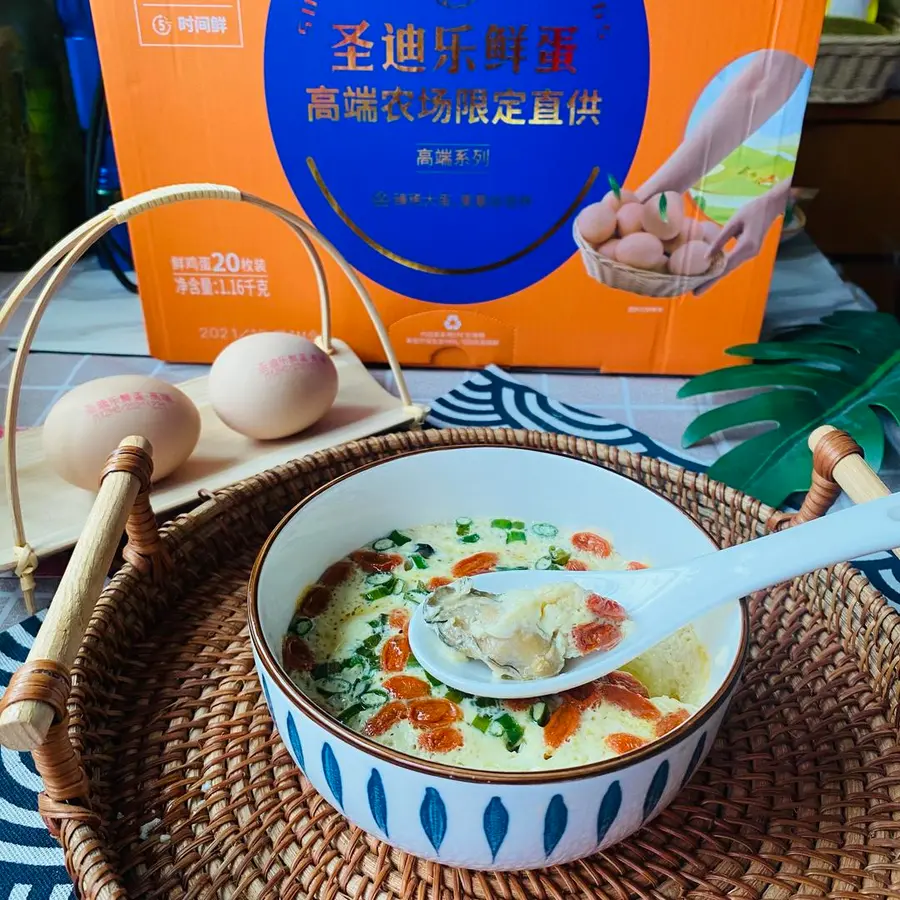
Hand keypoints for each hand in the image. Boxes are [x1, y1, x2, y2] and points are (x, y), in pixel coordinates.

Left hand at [693, 180, 791, 295]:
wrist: (771, 206)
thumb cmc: (751, 210)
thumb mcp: (733, 223)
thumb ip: (720, 240)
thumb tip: (706, 257)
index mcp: (746, 246)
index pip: (724, 266)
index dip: (710, 278)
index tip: (698, 289)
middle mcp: (749, 254)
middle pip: (727, 270)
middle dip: (711, 281)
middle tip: (695, 292)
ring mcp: (751, 253)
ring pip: (730, 267)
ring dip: (716, 275)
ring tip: (700, 284)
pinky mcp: (750, 251)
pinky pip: (733, 261)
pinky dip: (722, 267)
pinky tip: (712, 271)